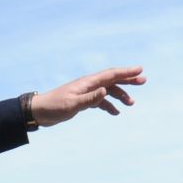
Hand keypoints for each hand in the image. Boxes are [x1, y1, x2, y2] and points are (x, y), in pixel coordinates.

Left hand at [29, 66, 144, 125]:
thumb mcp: (73, 104)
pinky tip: (115, 113)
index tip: (140, 69)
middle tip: (143, 81)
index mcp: (88, 83)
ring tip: (132, 103)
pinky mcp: (82, 101)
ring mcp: (86, 93)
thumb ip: (90, 98)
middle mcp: (88, 85)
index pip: (110, 74)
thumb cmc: (54, 106)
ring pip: (108, 91)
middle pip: (112, 80)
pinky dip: (109, 105)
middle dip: (128, 80)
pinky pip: (100, 101)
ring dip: (120, 95)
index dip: (126, 72)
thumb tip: (106, 91)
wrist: (39, 111)